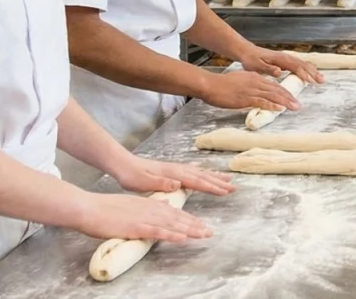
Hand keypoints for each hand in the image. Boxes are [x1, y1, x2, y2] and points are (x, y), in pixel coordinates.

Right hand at [73, 191, 211, 242]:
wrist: (89, 208)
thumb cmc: (106, 208)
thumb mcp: (132, 203)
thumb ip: (150, 204)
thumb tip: (166, 203)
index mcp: (149, 204)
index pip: (174, 212)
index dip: (189, 219)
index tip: (201, 225)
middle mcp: (150, 209)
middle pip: (177, 218)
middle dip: (195, 225)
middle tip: (210, 232)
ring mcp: (144, 217)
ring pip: (171, 224)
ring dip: (189, 230)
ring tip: (203, 234)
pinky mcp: (136, 226)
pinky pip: (157, 231)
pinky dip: (171, 234)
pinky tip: (182, 238)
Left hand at [111, 153, 234, 196]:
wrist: (122, 164)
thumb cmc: (131, 175)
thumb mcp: (143, 182)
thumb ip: (162, 183)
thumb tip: (179, 182)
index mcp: (173, 174)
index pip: (197, 181)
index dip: (212, 187)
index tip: (226, 191)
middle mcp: (177, 170)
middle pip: (202, 176)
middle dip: (219, 182)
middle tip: (234, 187)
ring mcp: (174, 169)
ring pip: (199, 172)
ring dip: (213, 176)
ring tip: (226, 178)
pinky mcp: (170, 170)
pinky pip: (191, 171)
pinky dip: (201, 171)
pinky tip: (203, 170)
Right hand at [200, 70, 300, 111]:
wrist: (210, 84)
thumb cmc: (222, 84)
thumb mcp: (240, 80)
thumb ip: (251, 84)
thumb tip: (258, 91)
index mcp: (255, 77)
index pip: (274, 85)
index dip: (284, 92)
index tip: (292, 97)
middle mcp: (256, 82)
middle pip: (277, 89)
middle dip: (289, 97)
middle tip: (298, 104)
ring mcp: (251, 89)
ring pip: (273, 95)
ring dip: (285, 102)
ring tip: (295, 107)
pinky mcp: (245, 98)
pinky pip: (262, 101)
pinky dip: (272, 105)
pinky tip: (280, 109)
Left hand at [240, 47, 323, 84]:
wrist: (247, 52)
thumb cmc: (251, 60)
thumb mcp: (257, 66)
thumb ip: (268, 69)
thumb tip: (280, 72)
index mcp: (279, 59)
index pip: (294, 66)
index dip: (303, 74)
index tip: (310, 81)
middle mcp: (285, 57)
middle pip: (302, 64)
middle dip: (313, 73)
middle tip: (322, 81)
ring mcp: (286, 58)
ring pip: (303, 64)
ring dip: (313, 71)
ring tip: (321, 79)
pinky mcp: (286, 60)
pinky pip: (299, 65)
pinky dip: (308, 69)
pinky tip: (312, 74)